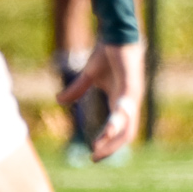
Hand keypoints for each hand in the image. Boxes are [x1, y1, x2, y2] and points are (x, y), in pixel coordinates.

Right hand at [58, 42, 144, 160]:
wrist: (116, 33)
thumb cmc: (107, 53)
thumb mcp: (89, 76)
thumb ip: (77, 89)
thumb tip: (59, 101)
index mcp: (121, 102)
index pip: (119, 131)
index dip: (108, 145)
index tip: (93, 155)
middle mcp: (129, 102)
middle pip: (126, 134)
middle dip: (111, 148)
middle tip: (95, 158)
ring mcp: (132, 95)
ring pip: (128, 125)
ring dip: (113, 139)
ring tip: (99, 149)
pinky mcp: (131, 84)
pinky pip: (126, 107)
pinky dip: (118, 120)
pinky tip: (109, 129)